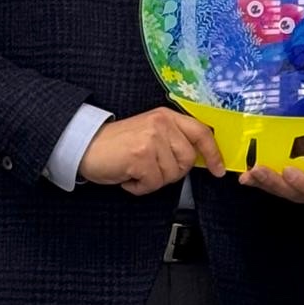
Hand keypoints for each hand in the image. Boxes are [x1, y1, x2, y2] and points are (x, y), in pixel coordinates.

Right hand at [78, 107, 226, 195]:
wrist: (85, 146)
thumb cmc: (118, 145)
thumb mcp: (150, 132)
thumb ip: (173, 139)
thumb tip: (199, 158)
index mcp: (167, 116)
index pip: (202, 133)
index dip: (213, 153)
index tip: (218, 170)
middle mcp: (162, 124)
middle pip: (187, 160)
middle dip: (171, 173)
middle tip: (151, 171)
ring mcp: (151, 139)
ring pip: (170, 175)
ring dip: (152, 181)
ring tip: (136, 171)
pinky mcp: (140, 156)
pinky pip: (152, 183)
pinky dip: (139, 188)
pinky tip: (127, 177)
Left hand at [240, 126, 303, 203]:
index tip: (289, 170)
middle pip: (293, 193)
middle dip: (274, 182)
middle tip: (260, 169)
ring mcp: (294, 189)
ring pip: (278, 190)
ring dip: (262, 182)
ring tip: (250, 172)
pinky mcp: (281, 185)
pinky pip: (268, 186)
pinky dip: (256, 181)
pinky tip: (245, 176)